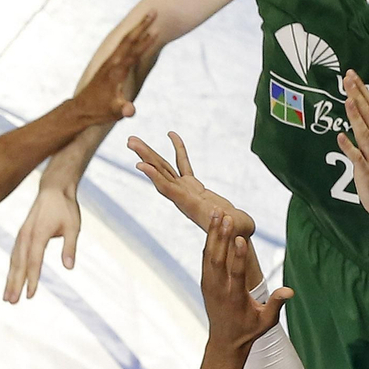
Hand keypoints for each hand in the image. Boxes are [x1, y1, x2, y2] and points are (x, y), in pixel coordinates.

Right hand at [5, 184, 81, 301]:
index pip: (34, 261)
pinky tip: (11, 279)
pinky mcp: (22, 234)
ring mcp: (22, 234)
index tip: (30, 295)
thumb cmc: (66, 208)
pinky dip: (12, 268)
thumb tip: (69, 267)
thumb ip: (70, 247)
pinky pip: (15, 254)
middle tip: (11, 302)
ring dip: (10, 279)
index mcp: (38, 233)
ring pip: (14, 260)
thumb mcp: (73, 227)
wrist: (54, 189)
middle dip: (15, 284)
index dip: (32, 279)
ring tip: (7, 297)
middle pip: (19, 264)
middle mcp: (26, 235)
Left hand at [71, 11, 159, 127]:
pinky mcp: (109, 63)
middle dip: (141, 25)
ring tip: (148, 16)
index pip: (133, 54)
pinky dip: (131, 35)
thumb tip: (131, 110)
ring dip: (137, 27)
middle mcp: (112, 63)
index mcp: (115, 72)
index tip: (155, 31)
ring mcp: (109, 61)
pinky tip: (136, 31)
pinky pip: (122, 45)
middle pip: (128, 40)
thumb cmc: (99, 111)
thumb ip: (123, 110)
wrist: (81, 108)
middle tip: (153, 11)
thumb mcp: (114, 112)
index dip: (145, 43)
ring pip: (125, 39)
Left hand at [129, 132, 256, 238]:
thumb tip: (222, 214)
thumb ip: (229, 223)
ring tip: (132, 140)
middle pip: (160, 173)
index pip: (168, 189)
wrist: (234, 234)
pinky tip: (171, 134)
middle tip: (130, 141)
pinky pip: (183, 163)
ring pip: (165, 167)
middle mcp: (182, 196)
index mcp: (190, 205)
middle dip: (145, 157)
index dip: (155, 177)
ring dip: (149, 153)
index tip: (139, 165)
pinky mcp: (193, 186)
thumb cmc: (237, 231)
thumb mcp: (235, 228)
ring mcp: (186, 190)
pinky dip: (178, 149)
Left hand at [200, 214, 289, 355]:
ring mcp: (209, 285)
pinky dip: (209, 241)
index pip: (236, 273)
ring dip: (213, 234)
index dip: (239, 255)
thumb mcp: (267, 321)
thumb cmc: (250, 330)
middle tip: (225, 216)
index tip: (241, 238)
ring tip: (217, 213)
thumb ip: (276, 304)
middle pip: (218, 259)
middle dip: (222, 236)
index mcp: (235, 298)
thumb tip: (290, 291)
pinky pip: (206, 258)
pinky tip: (213, 226)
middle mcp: (219, 289)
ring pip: (209, 255)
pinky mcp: (205, 282)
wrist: (225, 341)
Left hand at [336, 71, 368, 219]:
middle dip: (358, 96)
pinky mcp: (366, 171)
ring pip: (364, 133)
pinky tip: (340, 136)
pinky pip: (357, 157)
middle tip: (348, 79)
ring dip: (355, 116)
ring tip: (347, 100)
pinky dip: (349, 146)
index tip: (353, 75)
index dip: (363, 91)